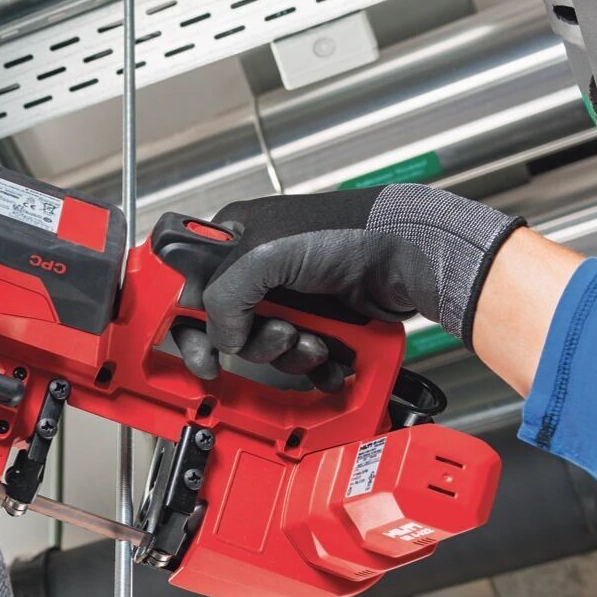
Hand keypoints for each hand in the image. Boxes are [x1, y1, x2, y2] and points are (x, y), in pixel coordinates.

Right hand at [174, 184, 523, 391]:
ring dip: (288, 355)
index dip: (191, 326)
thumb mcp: (263, 256)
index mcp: (233, 239)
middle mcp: (257, 269)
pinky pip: (297, 357)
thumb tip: (219, 337)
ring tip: (313, 341)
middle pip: (230, 328)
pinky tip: (328, 354)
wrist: (407, 255)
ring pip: (265, 348)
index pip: (189, 288)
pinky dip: (311, 364)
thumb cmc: (346, 232)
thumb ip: (224, 297)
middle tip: (277, 336)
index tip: (202, 355)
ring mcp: (287, 296)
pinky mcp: (316, 319)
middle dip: (254, 343)